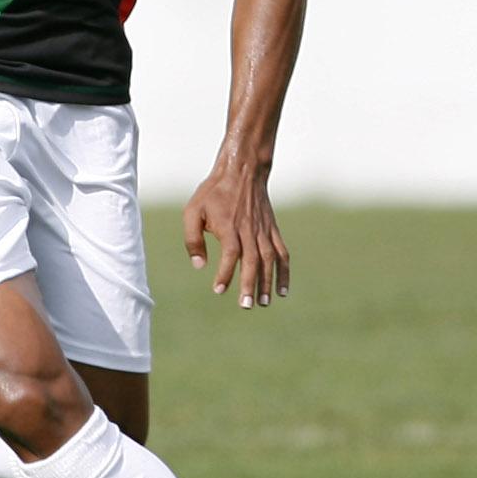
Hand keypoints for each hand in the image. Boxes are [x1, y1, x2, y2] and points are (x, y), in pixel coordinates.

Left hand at [182, 157, 289, 309]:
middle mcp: (249, 229)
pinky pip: (282, 253)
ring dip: (267, 282)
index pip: (230, 253)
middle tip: (246, 305)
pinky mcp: (272, 230)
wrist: (242, 171)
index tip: (218, 290)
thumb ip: (192, 238)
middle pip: (252, 260)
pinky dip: (284, 272)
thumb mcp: (192, 210)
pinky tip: (283, 290)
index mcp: (229, 225)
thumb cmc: (213, 193)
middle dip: (250, 284)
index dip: (225, 273)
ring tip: (264, 302)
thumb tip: (198, 265)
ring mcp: (264, 230)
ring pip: (269, 259)